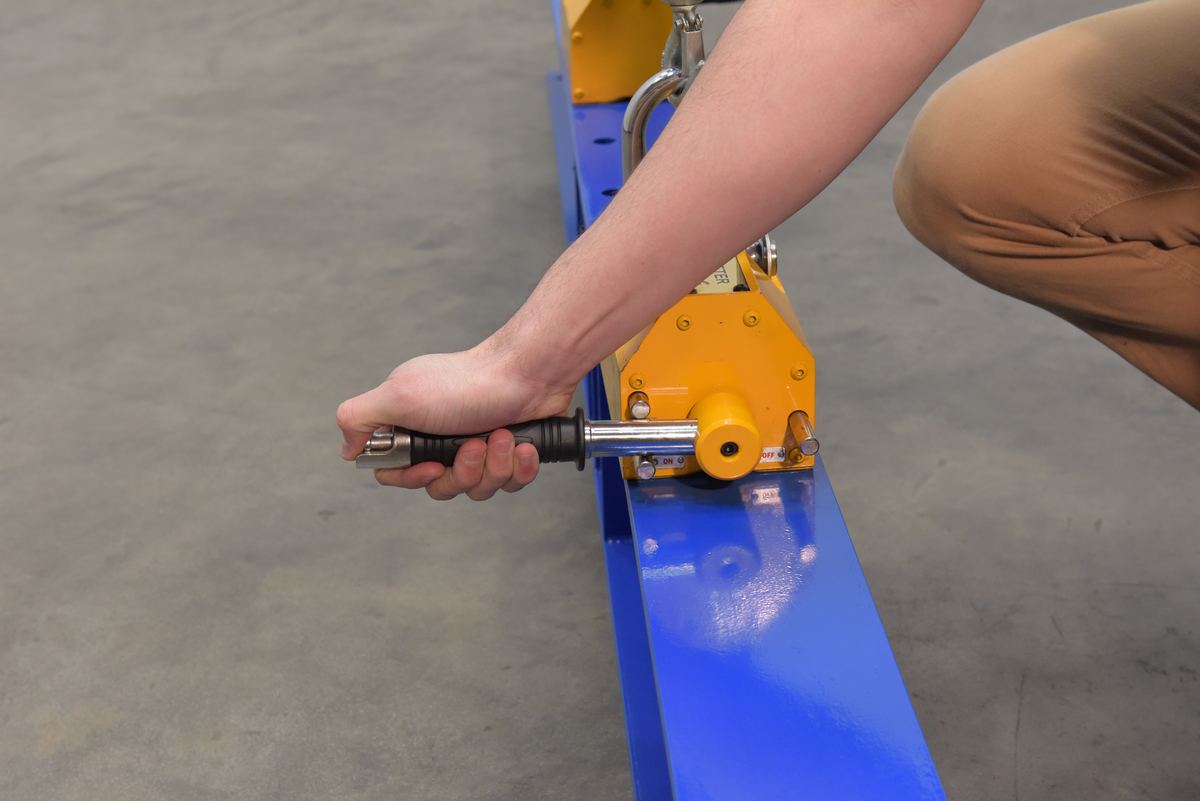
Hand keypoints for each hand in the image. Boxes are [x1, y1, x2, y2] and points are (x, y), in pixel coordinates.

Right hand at [336, 342, 575, 499]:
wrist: (528, 373)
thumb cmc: (465, 382)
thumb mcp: (398, 395)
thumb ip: (358, 418)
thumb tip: (347, 448)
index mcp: (412, 426)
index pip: (397, 474)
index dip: (413, 478)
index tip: (431, 466)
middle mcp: (442, 438)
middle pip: (440, 487)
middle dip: (462, 473)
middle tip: (475, 444)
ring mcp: (478, 447)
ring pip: (478, 489)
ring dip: (493, 466)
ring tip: (502, 437)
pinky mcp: (510, 453)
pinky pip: (511, 482)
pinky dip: (519, 467)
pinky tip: (523, 446)